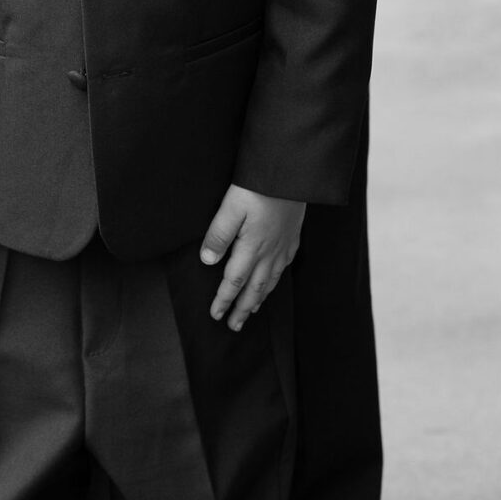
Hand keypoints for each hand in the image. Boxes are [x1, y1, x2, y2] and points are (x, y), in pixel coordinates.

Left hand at [199, 185, 305, 330]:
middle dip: (242, 309)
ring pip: (270, 281)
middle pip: (254, 288)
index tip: (216, 315)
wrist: (291, 173)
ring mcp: (283, 245)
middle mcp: (269, 252)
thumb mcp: (231, 207)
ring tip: (251, 311)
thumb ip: (219, 235)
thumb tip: (207, 261)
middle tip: (234, 326)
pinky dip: (275, 281)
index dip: (224, 300)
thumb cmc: (259, 186)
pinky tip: (273, 282)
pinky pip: (283, 267)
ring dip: (259, 299)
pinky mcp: (293, 237)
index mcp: (252, 247)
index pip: (234, 281)